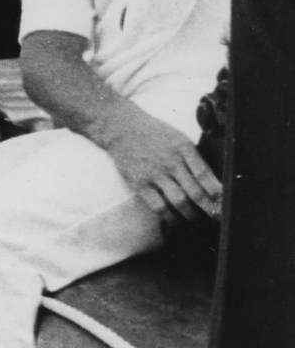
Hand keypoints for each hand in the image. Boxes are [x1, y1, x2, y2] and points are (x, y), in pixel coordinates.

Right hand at [106, 120, 221, 227]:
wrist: (122, 127)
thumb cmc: (154, 133)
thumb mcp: (177, 137)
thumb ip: (192, 156)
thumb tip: (212, 181)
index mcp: (183, 147)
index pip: (205, 174)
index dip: (218, 192)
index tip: (226, 203)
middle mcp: (170, 161)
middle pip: (196, 192)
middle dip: (210, 209)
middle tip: (217, 218)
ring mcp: (155, 173)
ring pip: (180, 202)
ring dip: (192, 215)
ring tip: (198, 220)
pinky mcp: (140, 183)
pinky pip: (159, 207)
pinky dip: (170, 217)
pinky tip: (175, 220)